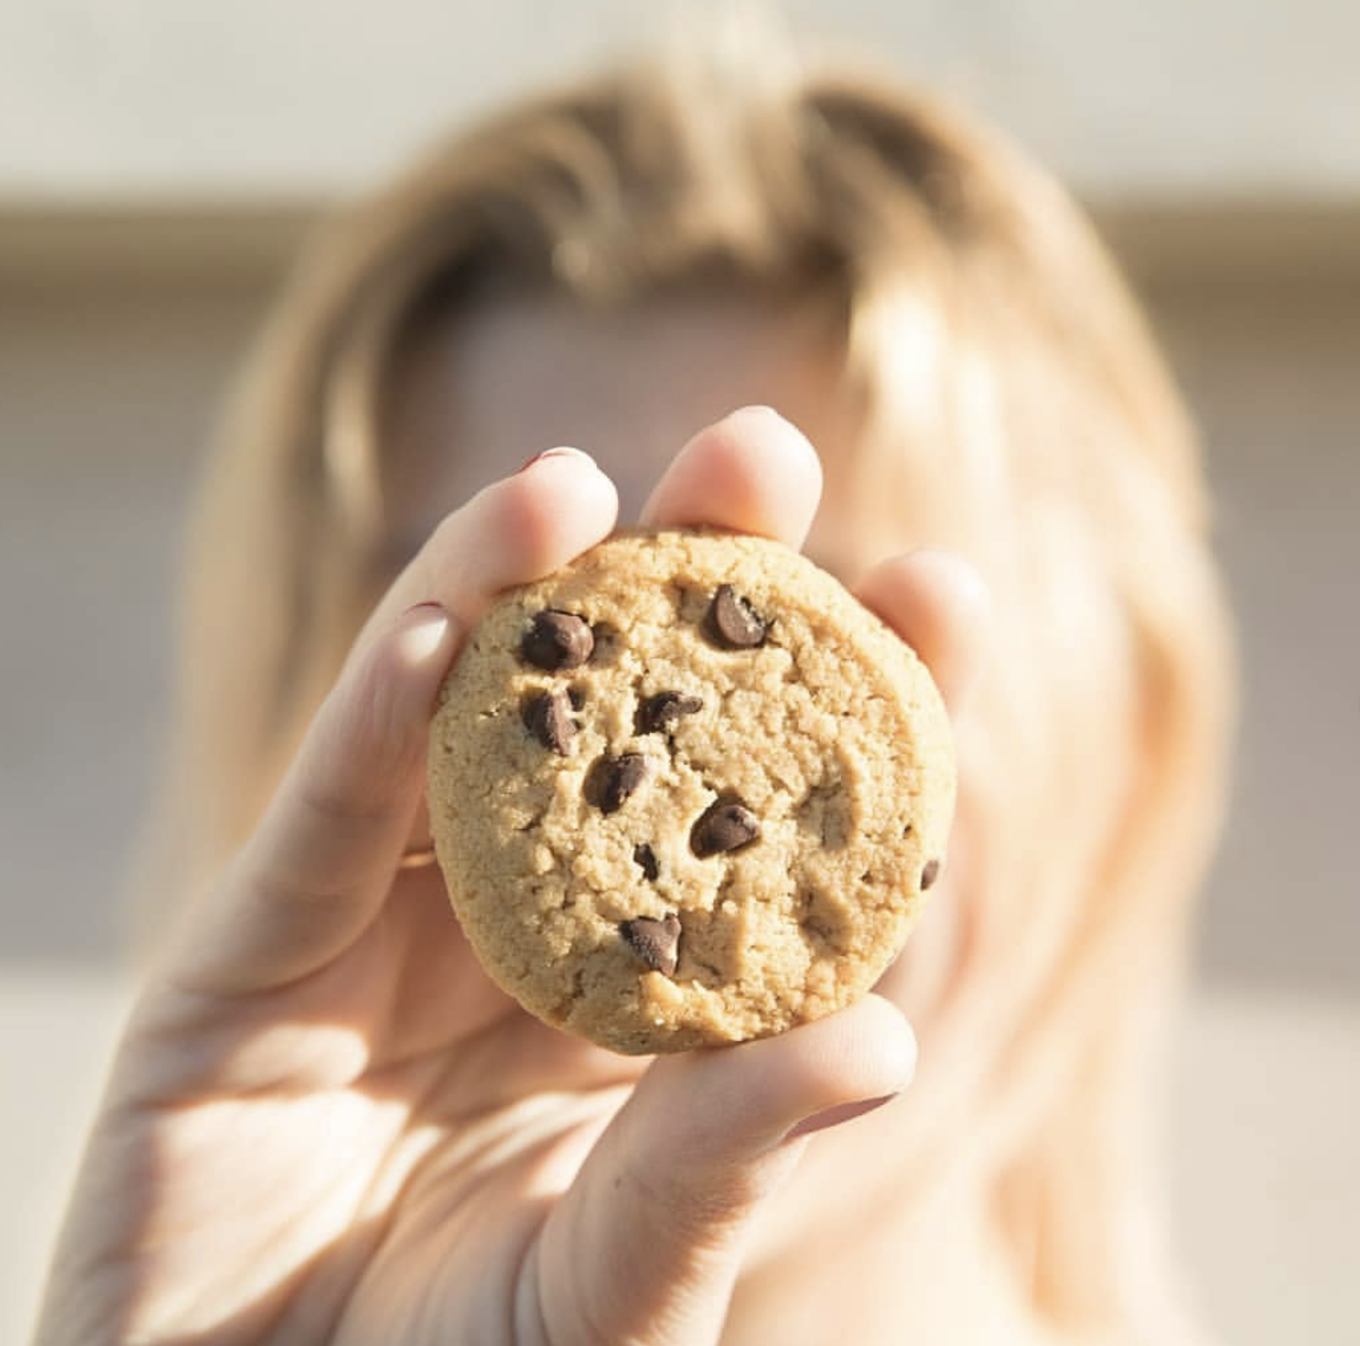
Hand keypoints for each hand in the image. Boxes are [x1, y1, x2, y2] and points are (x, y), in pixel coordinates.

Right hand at [37, 408, 986, 1344]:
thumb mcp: (613, 1288)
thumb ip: (715, 1168)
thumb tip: (881, 1041)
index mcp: (639, 996)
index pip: (761, 823)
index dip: (847, 706)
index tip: (935, 590)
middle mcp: (520, 930)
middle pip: (616, 728)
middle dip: (686, 589)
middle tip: (761, 457)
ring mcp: (380, 927)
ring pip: (454, 729)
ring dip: (509, 599)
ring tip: (578, 487)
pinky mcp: (245, 954)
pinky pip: (317, 818)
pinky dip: (365, 722)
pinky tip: (428, 630)